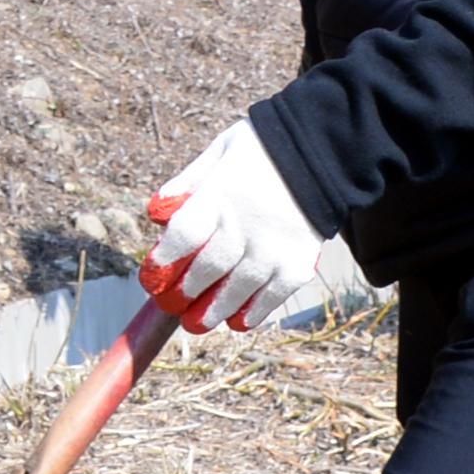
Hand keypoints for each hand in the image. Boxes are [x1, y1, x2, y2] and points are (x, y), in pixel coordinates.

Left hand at [141, 119, 329, 334]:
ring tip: (197, 323)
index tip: (151, 278)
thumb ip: (188, 182)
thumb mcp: (219, 152)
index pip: (184, 235)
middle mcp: (245, 224)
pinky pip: (273, 295)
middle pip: (208, 268)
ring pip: (238, 288)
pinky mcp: (298, 262)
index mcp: (220, 194)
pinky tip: (238, 322)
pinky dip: (254, 311)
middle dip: (185, 292)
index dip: (165, 261)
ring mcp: (274, 247)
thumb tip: (156, 214)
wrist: (323, 150)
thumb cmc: (261, 151)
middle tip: (171, 305)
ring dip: (215, 310)